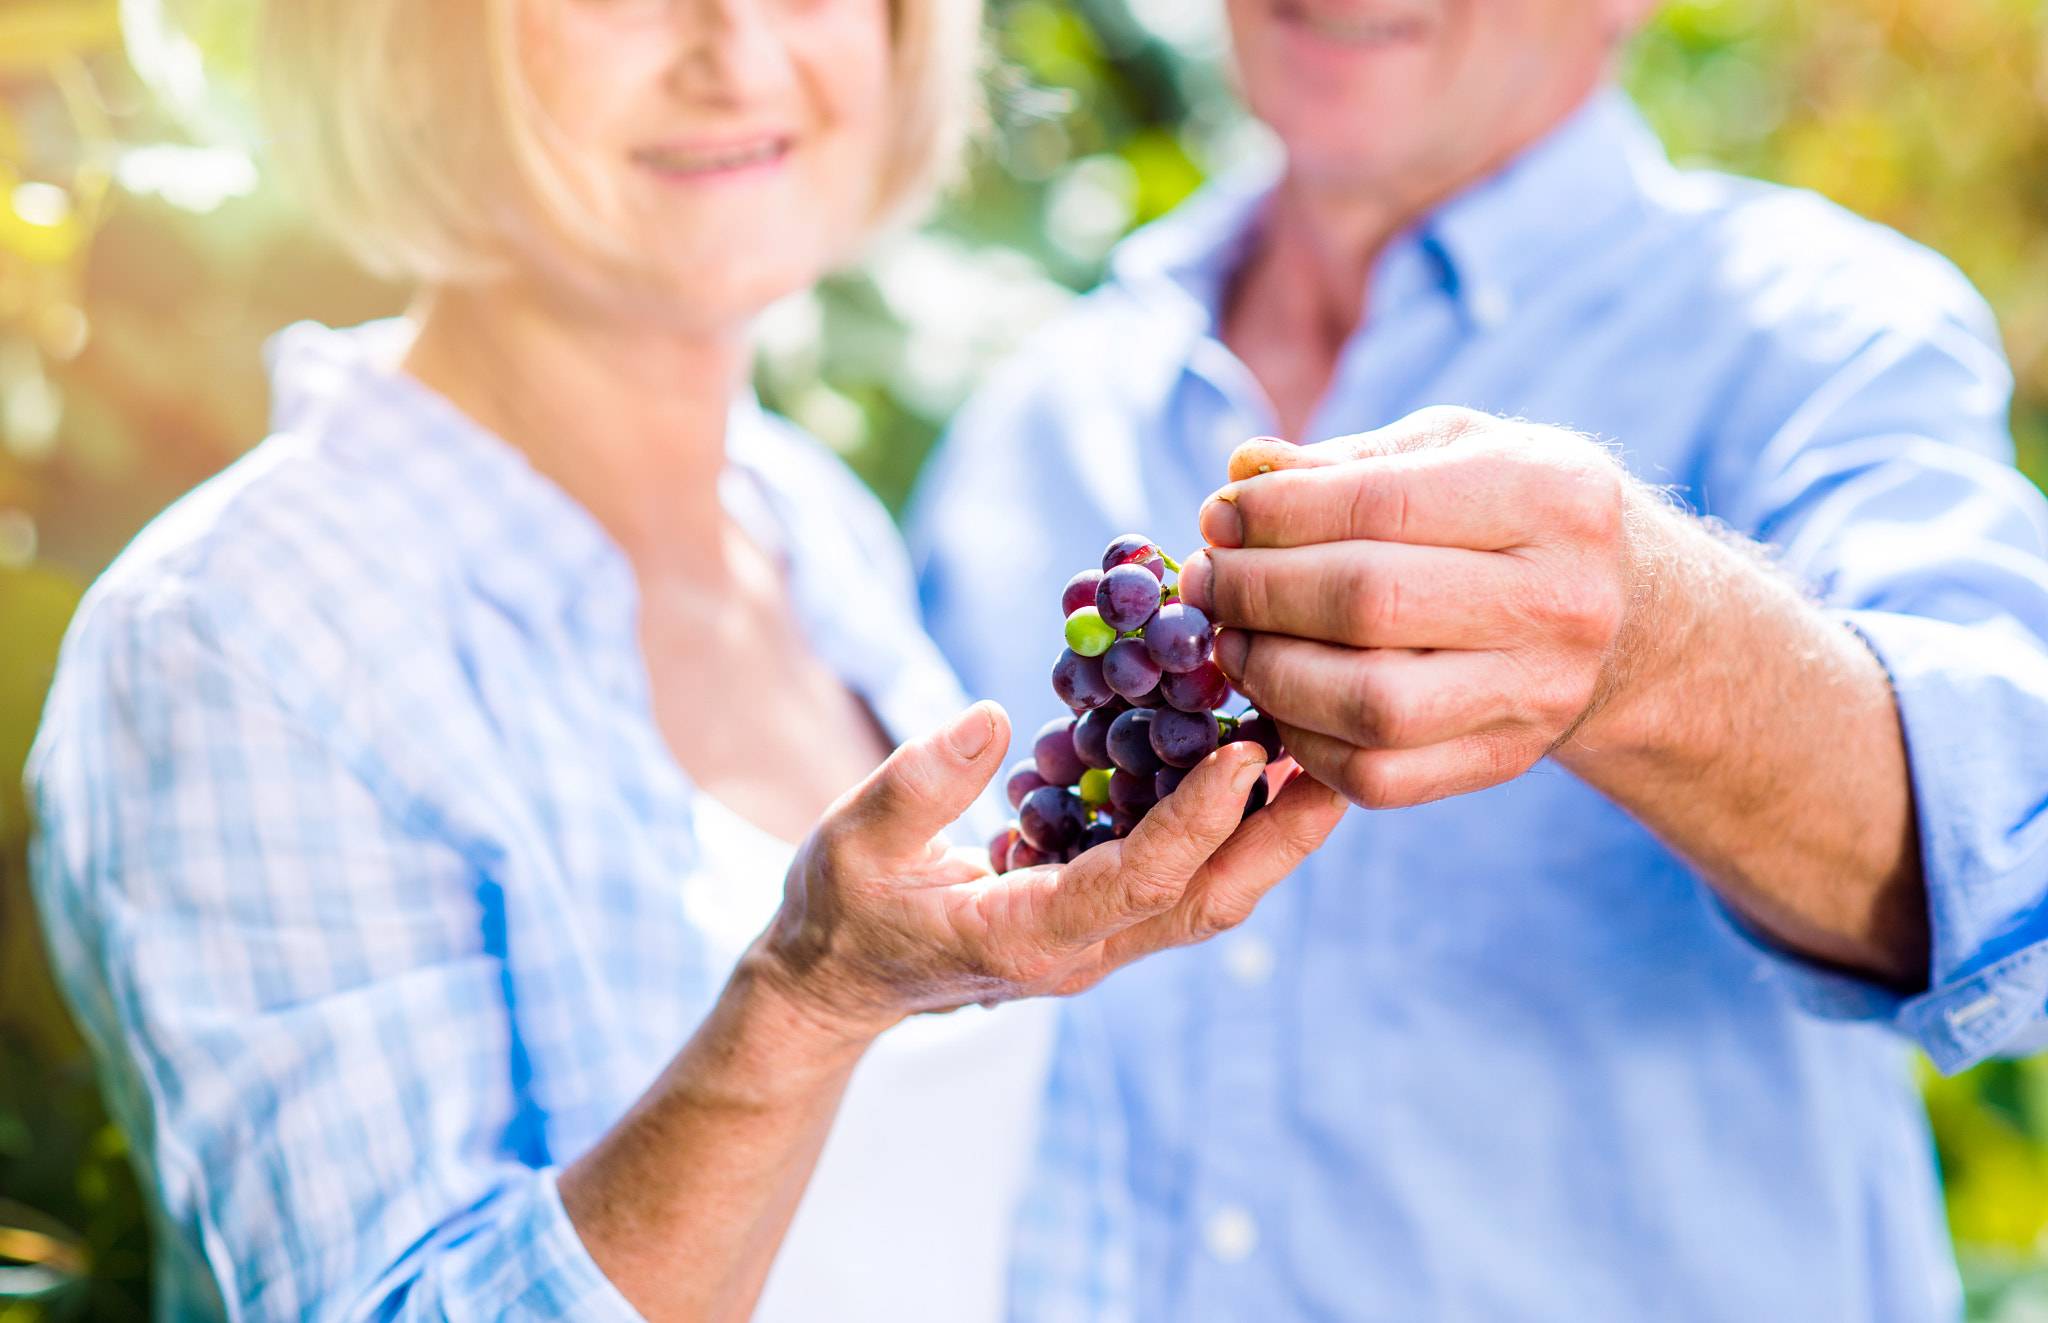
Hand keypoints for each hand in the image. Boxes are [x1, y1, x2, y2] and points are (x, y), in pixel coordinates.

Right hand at [756, 701, 1348, 1040]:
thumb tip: (993, 715)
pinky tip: (1247, 761)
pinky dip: (1220, 826)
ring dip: (1267, 834)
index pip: (1136, 880)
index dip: (1198, 820)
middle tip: (1335, 758)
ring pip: (1206, 895)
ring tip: (1318, 753)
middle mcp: (1080, 950)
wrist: (834, 982)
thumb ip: (919, 783)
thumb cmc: (838, 911)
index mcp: (1026, 937)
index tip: (1248, 754)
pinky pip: (1177, 877)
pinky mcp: (1097, 918)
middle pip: (1206, 900)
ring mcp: (1096, 941)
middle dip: (1278, 836)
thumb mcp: (852, 840)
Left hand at [1178, 406, 1660, 809]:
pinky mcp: (1505, 760)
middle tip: (1206, 582)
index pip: (1381, 504)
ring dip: (1269, 672)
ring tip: (1230, 640)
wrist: (1631, 616)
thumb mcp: (1457, 452)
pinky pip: (1378, 775)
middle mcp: (1560, 599)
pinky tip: (1276, 697)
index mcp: (1554, 496)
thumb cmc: (1513, 514)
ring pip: (1371, 703)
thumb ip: (1348, 461)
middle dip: (1258, 591)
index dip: (1277, 514)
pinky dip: (1302, 740)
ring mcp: (1539, 693)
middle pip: (1369, 602)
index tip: (1219, 517)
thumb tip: (1242, 473)